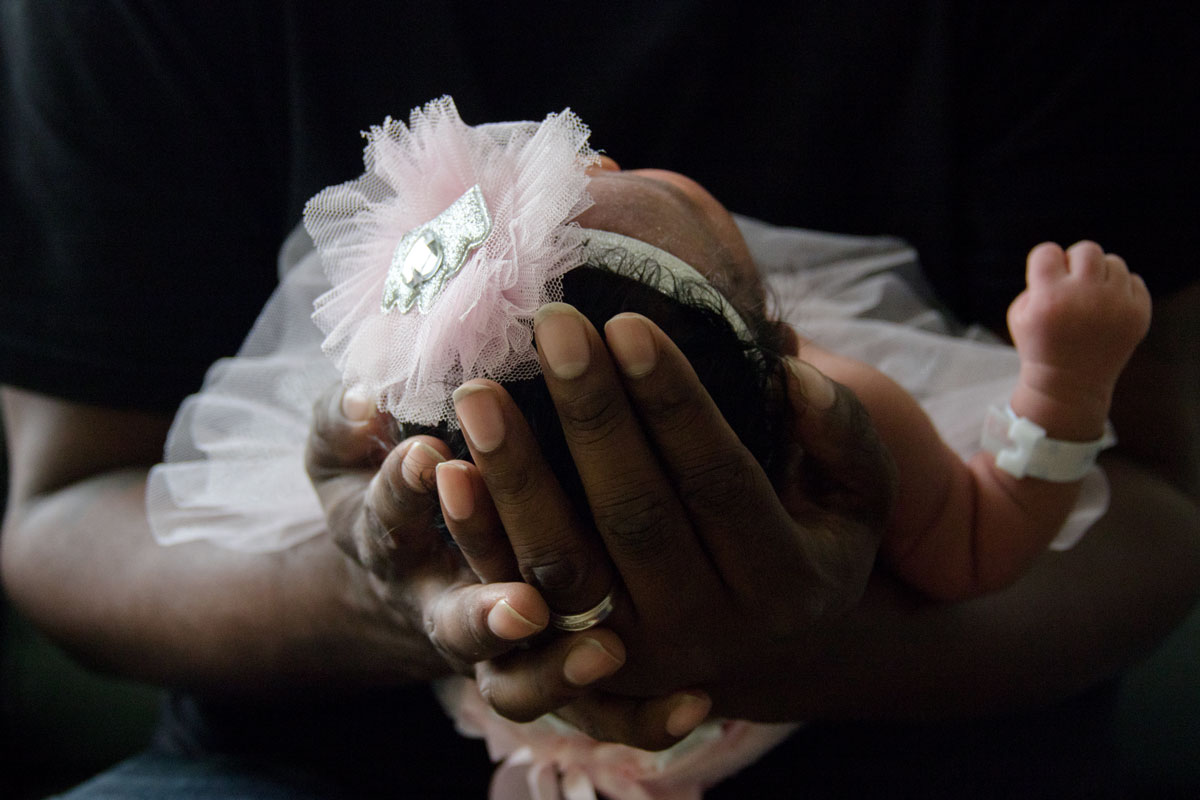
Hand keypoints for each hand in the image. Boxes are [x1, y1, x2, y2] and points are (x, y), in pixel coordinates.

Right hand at [306, 382, 703, 747]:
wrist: (411, 576)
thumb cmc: (394, 495)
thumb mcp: (347, 458)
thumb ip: (344, 424)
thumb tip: (366, 400)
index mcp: (390, 544)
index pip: (389, 521)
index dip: (405, 494)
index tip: (430, 458)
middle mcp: (442, 608)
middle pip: (458, 626)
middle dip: (487, 615)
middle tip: (523, 608)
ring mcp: (498, 651)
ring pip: (521, 681)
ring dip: (559, 669)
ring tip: (606, 654)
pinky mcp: (550, 674)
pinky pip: (592, 715)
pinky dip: (638, 717)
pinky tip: (693, 706)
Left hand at [442, 303, 895, 724]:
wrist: (775, 650)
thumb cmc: (811, 541)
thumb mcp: (858, 495)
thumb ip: (842, 432)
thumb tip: (788, 369)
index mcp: (785, 583)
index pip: (718, 478)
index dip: (672, 402)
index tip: (625, 321)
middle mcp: (710, 632)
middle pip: (636, 516)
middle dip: (589, 415)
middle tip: (548, 325)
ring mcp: (636, 656)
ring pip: (565, 566)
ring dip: (516, 477)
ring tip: (476, 392)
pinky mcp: (576, 666)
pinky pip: (516, 603)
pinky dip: (478, 538)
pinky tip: (446, 470)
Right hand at [1007, 241, 1151, 435]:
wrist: (1069, 385)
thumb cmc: (1040, 344)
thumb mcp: (1020, 313)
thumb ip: (1038, 280)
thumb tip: (1067, 260)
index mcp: (1049, 298)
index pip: (1048, 251)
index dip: (1045, 263)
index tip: (1046, 280)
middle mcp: (1084, 298)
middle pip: (1086, 249)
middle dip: (1076, 262)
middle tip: (1072, 284)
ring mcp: (1116, 305)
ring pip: (1114, 262)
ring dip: (1100, 276)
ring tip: (1091, 299)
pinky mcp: (1139, 314)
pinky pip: (1134, 280)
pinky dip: (1121, 291)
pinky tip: (1108, 311)